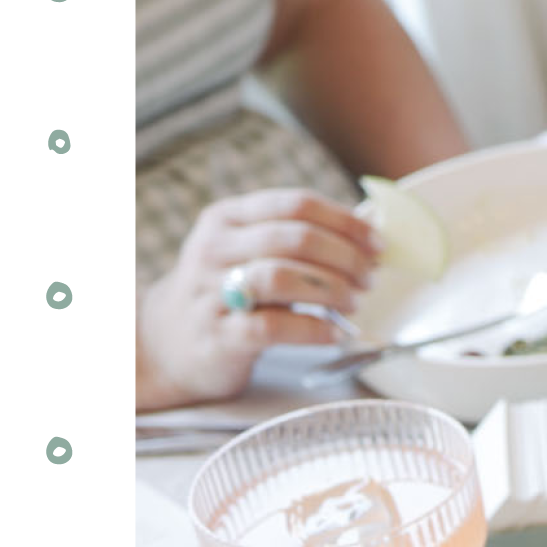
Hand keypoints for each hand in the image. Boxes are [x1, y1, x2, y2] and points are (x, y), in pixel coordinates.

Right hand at [137, 187, 379, 409]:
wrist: (169, 342)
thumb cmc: (229, 291)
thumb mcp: (252, 253)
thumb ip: (299, 239)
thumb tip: (369, 229)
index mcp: (227, 218)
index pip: (296, 204)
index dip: (345, 223)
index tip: (377, 245)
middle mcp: (215, 249)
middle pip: (295, 238)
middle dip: (345, 258)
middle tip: (369, 279)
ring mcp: (212, 292)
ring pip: (281, 277)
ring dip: (332, 290)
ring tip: (354, 303)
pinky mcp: (219, 336)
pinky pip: (273, 327)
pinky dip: (314, 330)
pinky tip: (337, 333)